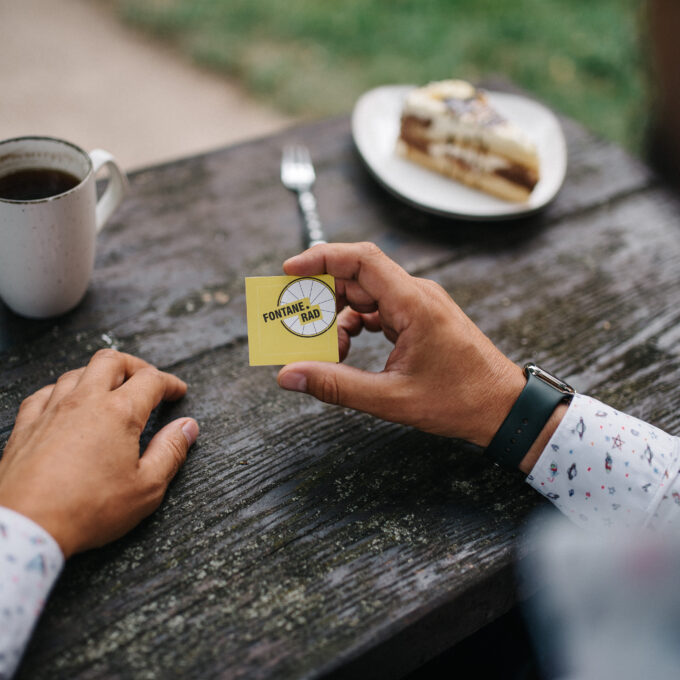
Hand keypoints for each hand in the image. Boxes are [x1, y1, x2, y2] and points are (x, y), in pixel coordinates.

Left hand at [0, 349, 198, 557]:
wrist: (27, 526)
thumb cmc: (88, 510)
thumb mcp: (147, 487)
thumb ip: (171, 451)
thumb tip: (188, 427)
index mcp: (119, 413)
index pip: (151, 381)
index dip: (170, 383)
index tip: (177, 392)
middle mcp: (84, 402)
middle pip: (112, 361)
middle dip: (135, 365)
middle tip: (147, 380)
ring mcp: (51, 411)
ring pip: (77, 372)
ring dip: (99, 375)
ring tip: (111, 389)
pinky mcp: (26, 426)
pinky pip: (45, 393)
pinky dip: (63, 390)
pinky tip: (67, 403)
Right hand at [277, 242, 525, 448]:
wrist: (504, 406)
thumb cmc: (460, 400)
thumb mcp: (392, 398)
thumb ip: (337, 385)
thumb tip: (290, 375)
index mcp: (414, 303)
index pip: (362, 260)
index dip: (322, 258)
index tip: (290, 270)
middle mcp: (417, 295)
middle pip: (357, 276)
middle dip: (323, 296)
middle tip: (298, 322)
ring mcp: (419, 306)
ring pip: (366, 294)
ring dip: (339, 316)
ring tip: (331, 350)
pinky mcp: (419, 318)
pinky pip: (378, 310)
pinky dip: (356, 325)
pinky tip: (348, 350)